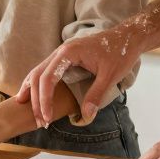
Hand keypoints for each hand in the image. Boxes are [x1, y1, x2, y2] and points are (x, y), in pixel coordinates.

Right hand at [15, 25, 142, 126]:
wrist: (128, 37)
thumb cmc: (120, 53)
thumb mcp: (110, 76)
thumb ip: (96, 95)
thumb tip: (86, 116)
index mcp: (69, 52)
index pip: (48, 78)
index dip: (44, 100)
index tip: (47, 118)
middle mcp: (61, 51)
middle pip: (38, 75)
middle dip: (36, 99)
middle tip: (40, 121)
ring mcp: (62, 53)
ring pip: (39, 72)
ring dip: (33, 92)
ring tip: (31, 111)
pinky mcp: (66, 57)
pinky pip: (46, 71)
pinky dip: (39, 84)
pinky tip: (37, 97)